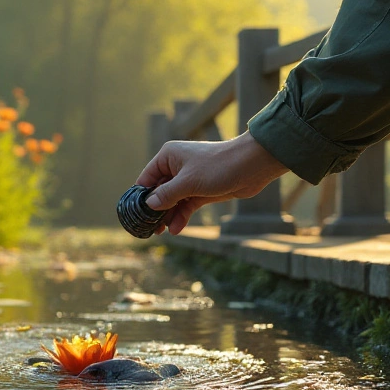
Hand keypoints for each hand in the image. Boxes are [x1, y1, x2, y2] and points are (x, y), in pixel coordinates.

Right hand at [135, 132, 288, 234]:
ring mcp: (189, 180)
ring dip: (169, 216)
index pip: (146, 179)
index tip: (136, 216)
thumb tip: (149, 206)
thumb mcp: (188, 182)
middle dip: (155, 211)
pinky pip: (186, 205)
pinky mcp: (202, 191)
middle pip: (159, 192)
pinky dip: (181, 216)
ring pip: (173, 201)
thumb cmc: (218, 166)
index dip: (141, 197)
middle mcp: (176, 167)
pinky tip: (177, 229)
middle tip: (150, 229)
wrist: (252, 166)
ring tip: (164, 232)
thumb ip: (166, 195)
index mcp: (168, 157)